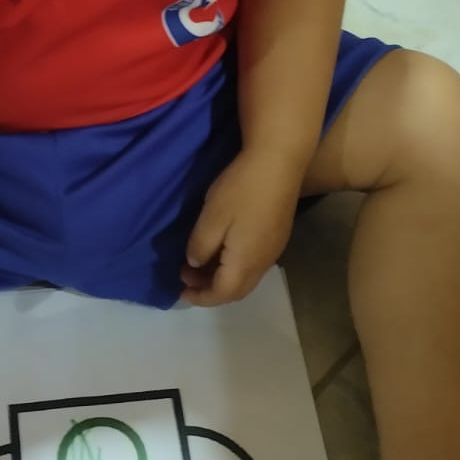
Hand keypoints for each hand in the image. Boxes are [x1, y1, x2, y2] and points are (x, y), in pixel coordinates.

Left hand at [182, 149, 301, 305]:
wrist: (279, 162)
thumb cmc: (241, 190)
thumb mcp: (211, 218)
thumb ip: (201, 246)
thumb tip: (197, 264)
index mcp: (245, 263)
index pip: (222, 294)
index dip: (200, 297)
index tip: (180, 290)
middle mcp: (263, 263)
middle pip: (236, 290)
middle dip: (210, 289)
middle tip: (186, 274)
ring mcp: (274, 249)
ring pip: (246, 277)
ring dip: (222, 276)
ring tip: (200, 261)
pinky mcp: (278, 235)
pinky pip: (253, 263)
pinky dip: (234, 266)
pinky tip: (223, 248)